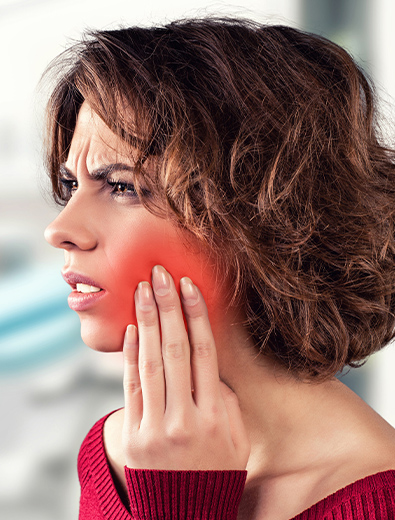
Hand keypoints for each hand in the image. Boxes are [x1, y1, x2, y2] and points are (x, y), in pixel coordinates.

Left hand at [122, 265, 249, 470]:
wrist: (186, 515)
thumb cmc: (217, 470)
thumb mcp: (236, 437)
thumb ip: (223, 399)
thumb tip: (206, 363)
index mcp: (216, 415)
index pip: (204, 353)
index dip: (196, 316)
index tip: (188, 287)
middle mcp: (186, 418)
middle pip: (175, 350)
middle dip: (167, 307)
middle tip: (160, 273)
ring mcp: (156, 428)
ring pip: (151, 362)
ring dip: (146, 321)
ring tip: (142, 289)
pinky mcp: (134, 435)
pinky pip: (132, 386)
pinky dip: (130, 355)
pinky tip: (131, 328)